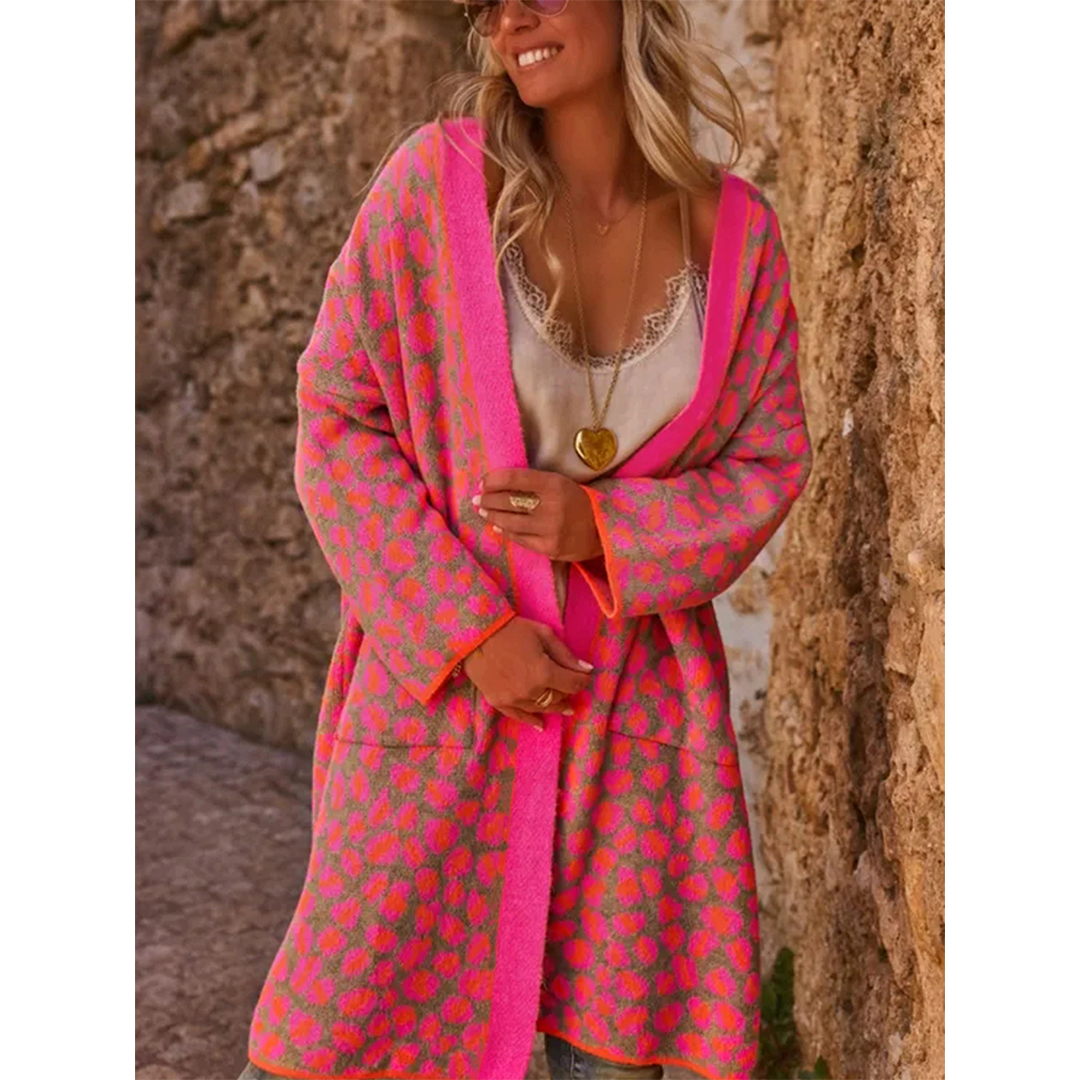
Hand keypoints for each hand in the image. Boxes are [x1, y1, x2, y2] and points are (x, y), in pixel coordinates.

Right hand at [463, 616, 593, 729]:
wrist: (475, 634)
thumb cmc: (512, 630)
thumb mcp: (544, 634)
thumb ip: (566, 655)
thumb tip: (587, 669)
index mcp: (544, 672)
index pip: (573, 684)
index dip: (582, 680)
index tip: (585, 676)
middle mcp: (531, 691)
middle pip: (558, 697)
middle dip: (568, 691)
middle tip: (571, 686)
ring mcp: (514, 699)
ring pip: (542, 708)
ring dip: (555, 706)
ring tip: (565, 706)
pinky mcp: (499, 702)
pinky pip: (519, 716)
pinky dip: (532, 720)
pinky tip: (541, 724)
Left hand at [473, 468, 602, 561]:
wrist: (603, 530)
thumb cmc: (577, 501)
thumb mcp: (560, 483)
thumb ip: (534, 483)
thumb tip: (498, 485)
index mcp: (554, 484)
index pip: (515, 478)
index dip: (494, 480)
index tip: (483, 482)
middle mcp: (551, 506)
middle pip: (509, 501)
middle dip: (488, 500)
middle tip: (477, 499)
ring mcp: (550, 529)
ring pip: (511, 522)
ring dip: (493, 516)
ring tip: (483, 512)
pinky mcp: (549, 548)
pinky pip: (520, 539)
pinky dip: (506, 532)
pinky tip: (498, 527)